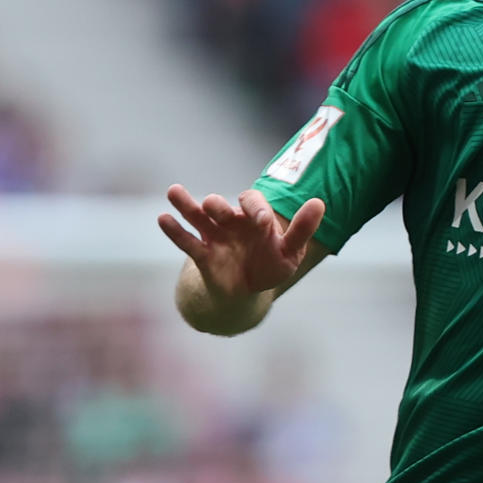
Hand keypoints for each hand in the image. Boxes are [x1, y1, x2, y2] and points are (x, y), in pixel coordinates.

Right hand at [158, 185, 324, 298]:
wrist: (248, 291)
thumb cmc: (271, 265)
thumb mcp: (291, 251)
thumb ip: (302, 229)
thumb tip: (319, 202)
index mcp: (255, 217)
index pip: (252, 201)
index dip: (256, 208)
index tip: (263, 221)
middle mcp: (232, 222)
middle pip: (220, 206)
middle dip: (218, 206)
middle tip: (215, 208)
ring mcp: (215, 237)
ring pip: (198, 217)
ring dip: (186, 204)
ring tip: (174, 191)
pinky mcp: (202, 255)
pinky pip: (187, 241)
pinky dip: (174, 231)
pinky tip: (162, 218)